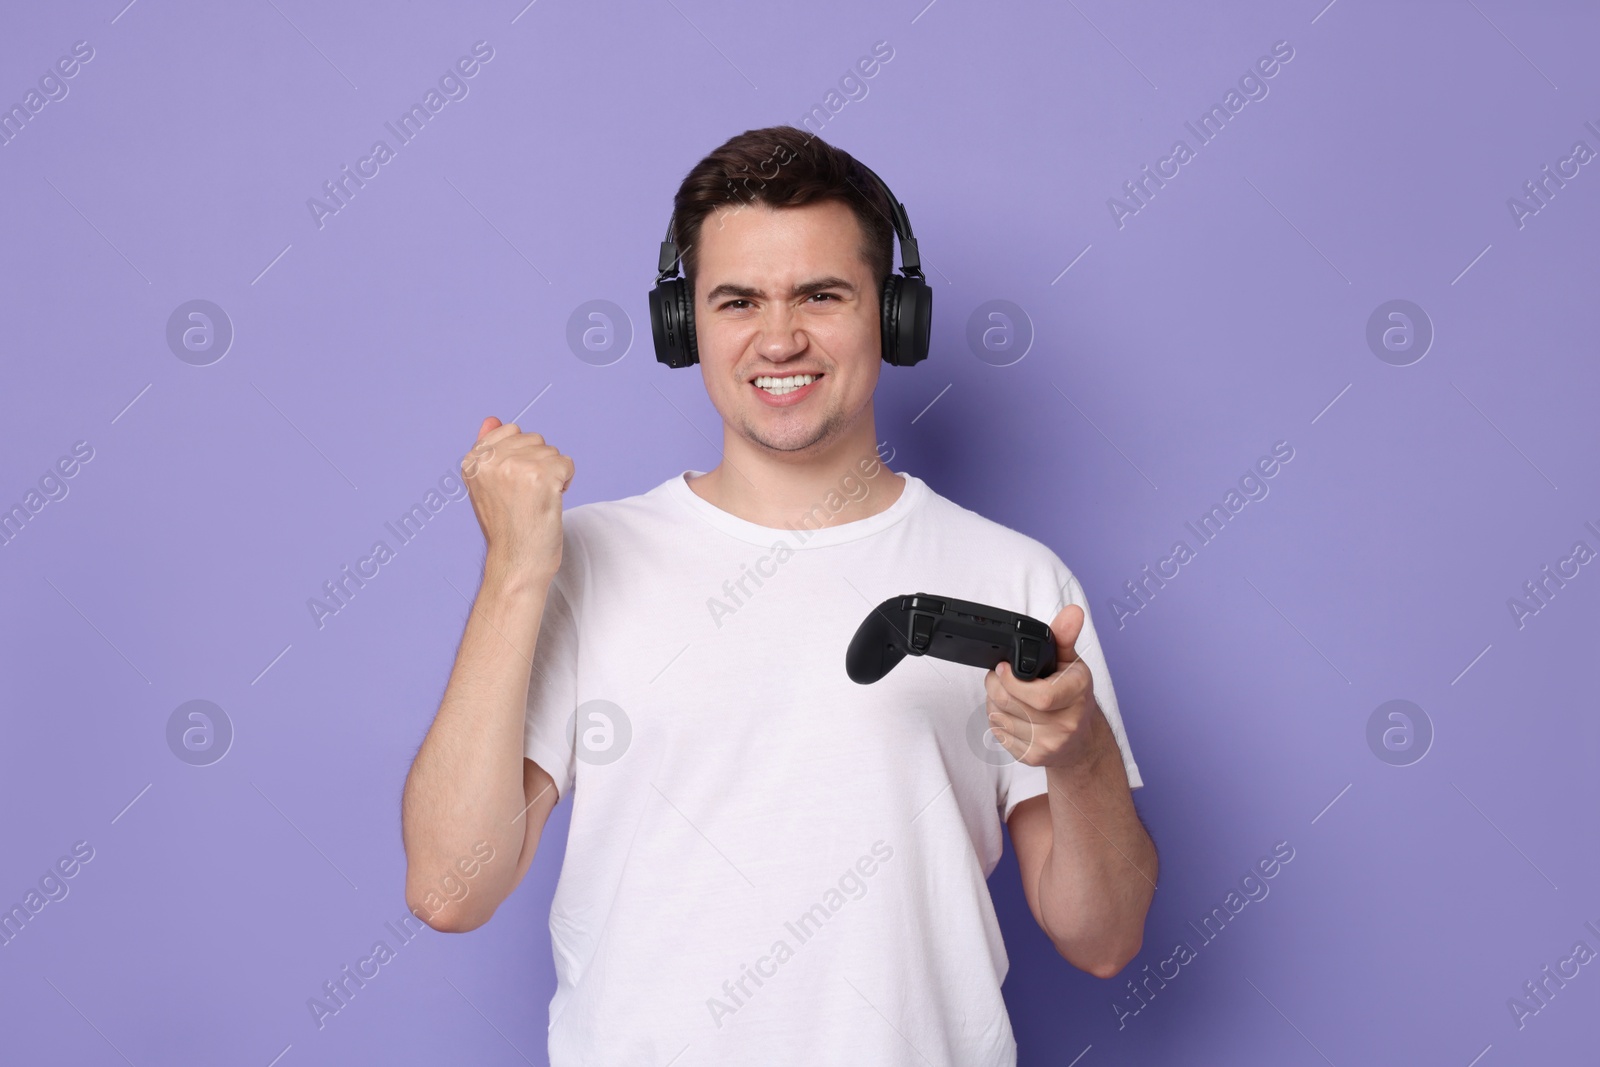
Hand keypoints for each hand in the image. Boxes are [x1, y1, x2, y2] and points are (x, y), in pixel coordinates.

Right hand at [461, 416, 573, 579]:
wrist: (517, 563)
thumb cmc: (507, 527)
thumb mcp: (489, 486)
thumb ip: (489, 450)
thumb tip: (492, 418)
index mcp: (472, 460)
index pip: (510, 431)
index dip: (522, 458)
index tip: (514, 487)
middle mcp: (489, 460)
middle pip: (534, 439)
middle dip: (539, 465)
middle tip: (527, 497)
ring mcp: (514, 466)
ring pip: (552, 452)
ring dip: (553, 475)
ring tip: (536, 501)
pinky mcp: (540, 476)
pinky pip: (567, 464)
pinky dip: (566, 483)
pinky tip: (550, 502)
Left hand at [982, 602, 1108, 769]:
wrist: (1081, 742)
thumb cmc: (1074, 697)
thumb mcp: (1071, 663)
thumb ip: (1064, 636)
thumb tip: (1072, 612)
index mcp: (1077, 695)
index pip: (1040, 696)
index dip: (1013, 681)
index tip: (1004, 667)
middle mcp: (1065, 724)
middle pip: (1010, 704)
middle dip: (994, 684)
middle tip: (997, 674)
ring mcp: (1048, 744)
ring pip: (999, 717)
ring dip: (993, 700)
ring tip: (1003, 691)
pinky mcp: (1031, 758)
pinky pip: (998, 733)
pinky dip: (996, 719)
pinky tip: (1008, 710)